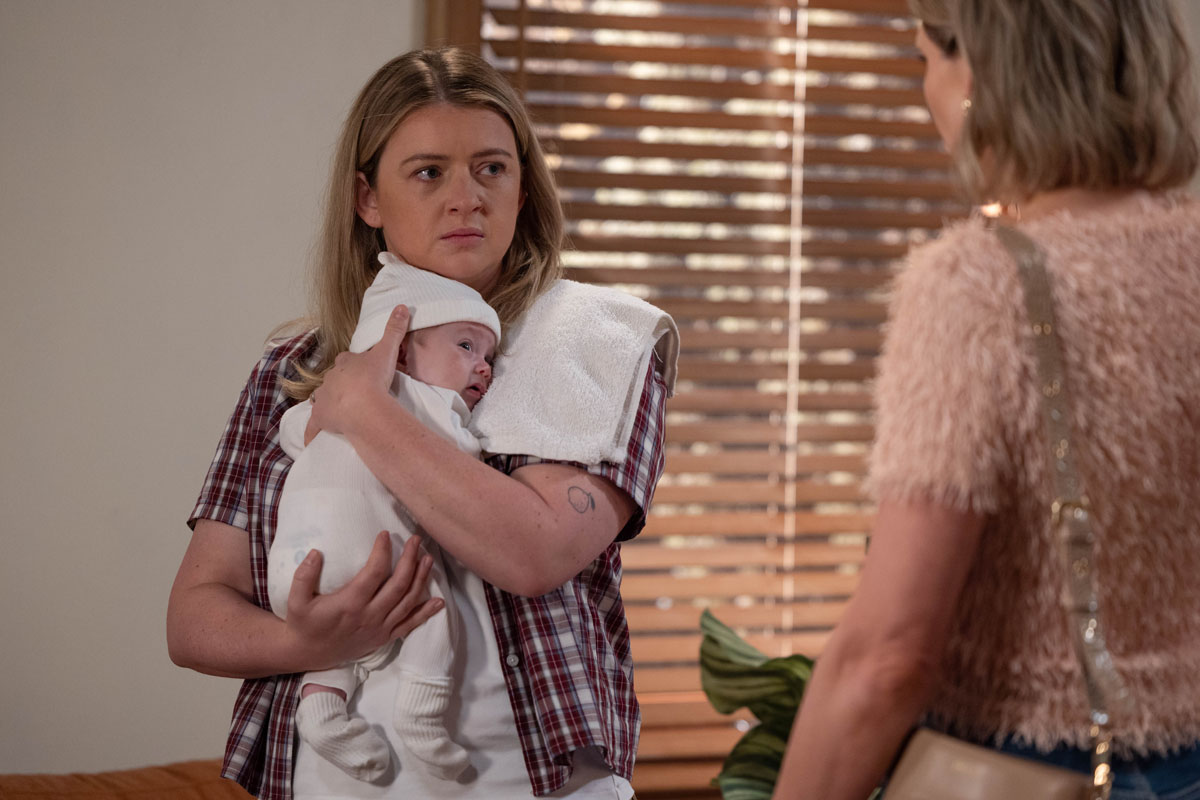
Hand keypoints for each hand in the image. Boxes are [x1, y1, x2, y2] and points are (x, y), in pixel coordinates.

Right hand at [284, 530, 441, 668]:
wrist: (307, 654)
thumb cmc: (303, 623)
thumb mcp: (296, 601)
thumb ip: (303, 576)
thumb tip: (316, 553)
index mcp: (350, 604)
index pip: (375, 572)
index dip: (383, 552)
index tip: (385, 535)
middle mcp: (370, 615)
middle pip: (399, 584)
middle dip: (410, 559)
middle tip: (416, 539)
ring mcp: (380, 628)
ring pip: (408, 601)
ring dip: (421, 579)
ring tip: (429, 558)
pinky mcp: (384, 637)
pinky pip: (409, 625)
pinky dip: (426, 613)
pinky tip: (439, 601)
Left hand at [310, 304, 409, 436]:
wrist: (363, 405)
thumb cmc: (374, 378)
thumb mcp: (387, 351)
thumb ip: (394, 330)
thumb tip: (402, 306)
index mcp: (345, 363)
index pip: (347, 360)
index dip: (354, 366)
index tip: (363, 372)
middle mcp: (331, 378)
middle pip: (334, 380)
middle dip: (342, 385)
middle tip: (357, 394)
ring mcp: (323, 399)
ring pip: (323, 399)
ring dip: (330, 403)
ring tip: (343, 412)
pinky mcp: (321, 419)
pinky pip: (314, 427)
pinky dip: (313, 433)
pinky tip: (313, 442)